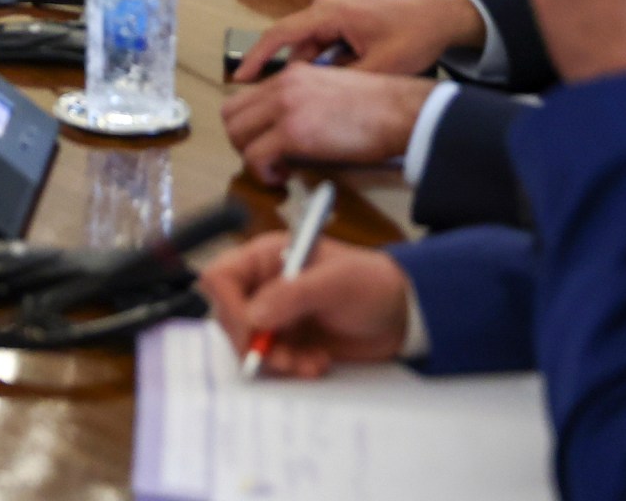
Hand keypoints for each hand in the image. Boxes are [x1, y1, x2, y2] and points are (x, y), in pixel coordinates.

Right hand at [199, 233, 410, 378]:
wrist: (403, 316)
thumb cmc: (371, 284)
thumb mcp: (337, 282)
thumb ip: (293, 295)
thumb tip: (252, 317)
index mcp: (266, 258)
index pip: (222, 277)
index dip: (228, 304)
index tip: (252, 330)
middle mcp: (263, 286)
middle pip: (229, 316)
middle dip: (254, 342)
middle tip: (283, 357)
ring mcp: (275, 315)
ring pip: (249, 343)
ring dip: (277, 360)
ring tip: (309, 363)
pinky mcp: (288, 341)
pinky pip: (272, 360)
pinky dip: (292, 367)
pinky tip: (318, 363)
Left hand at [223, 64, 435, 183]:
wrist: (403, 112)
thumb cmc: (380, 107)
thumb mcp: (330, 90)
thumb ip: (302, 101)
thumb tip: (284, 129)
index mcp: (292, 75)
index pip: (244, 98)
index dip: (247, 126)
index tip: (261, 142)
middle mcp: (283, 86)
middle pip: (230, 115)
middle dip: (241, 142)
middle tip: (263, 158)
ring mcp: (286, 108)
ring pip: (236, 134)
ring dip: (249, 157)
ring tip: (274, 169)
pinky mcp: (294, 132)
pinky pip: (255, 157)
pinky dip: (262, 173)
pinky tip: (281, 178)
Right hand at [233, 0, 485, 80]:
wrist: (444, 16)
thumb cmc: (415, 37)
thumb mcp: (379, 68)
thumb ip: (340, 81)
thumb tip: (309, 97)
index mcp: (328, 12)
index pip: (279, 35)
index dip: (256, 58)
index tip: (239, 79)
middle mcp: (325, 4)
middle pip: (295, 43)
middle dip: (294, 71)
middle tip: (293, 100)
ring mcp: (334, 6)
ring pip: (311, 43)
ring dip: (317, 66)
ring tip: (331, 91)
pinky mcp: (344, 13)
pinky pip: (324, 39)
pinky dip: (328, 58)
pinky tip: (344, 76)